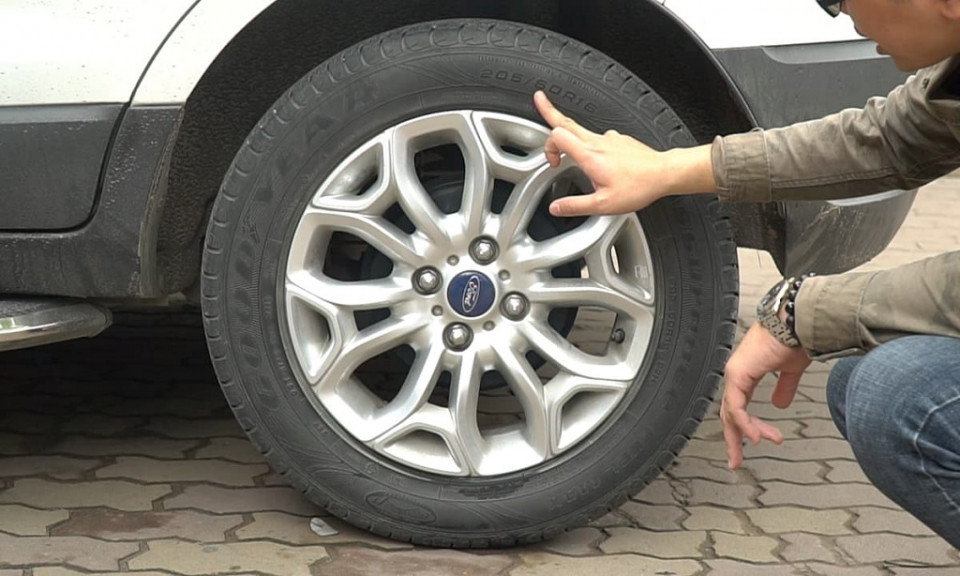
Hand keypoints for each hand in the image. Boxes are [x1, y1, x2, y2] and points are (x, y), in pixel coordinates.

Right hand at [533, 91, 714, 216]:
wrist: (665, 174)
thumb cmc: (640, 186)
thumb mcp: (603, 205)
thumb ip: (576, 205)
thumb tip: (556, 207)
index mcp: (590, 156)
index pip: (558, 136)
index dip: (547, 147)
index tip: (550, 161)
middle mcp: (598, 142)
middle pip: (567, 122)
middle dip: (550, 111)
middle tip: (539, 99)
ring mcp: (610, 138)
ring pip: (583, 131)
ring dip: (571, 137)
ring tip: (569, 150)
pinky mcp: (620, 140)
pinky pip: (599, 139)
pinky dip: (592, 147)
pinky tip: (600, 163)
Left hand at [721, 323, 811, 468]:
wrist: (797, 323)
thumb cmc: (795, 339)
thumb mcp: (790, 370)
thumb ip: (784, 387)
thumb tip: (780, 404)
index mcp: (746, 373)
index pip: (739, 406)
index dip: (743, 428)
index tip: (753, 444)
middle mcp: (737, 374)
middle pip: (729, 413)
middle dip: (734, 439)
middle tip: (735, 461)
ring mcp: (735, 373)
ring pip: (731, 413)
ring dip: (744, 433)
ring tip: (761, 442)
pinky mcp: (738, 374)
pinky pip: (737, 406)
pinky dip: (745, 424)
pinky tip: (755, 436)